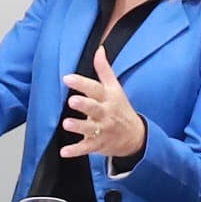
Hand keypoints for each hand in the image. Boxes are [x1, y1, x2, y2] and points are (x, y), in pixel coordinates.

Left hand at [58, 45, 147, 164]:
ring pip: (89, 129)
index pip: (95, 89)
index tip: (68, 78)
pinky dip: (75, 151)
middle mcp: (106, 114)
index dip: (82, 83)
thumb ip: (104, 70)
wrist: (136, 137)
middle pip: (94, 108)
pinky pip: (86, 148)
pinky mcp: (98, 145)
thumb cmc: (121, 109)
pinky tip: (64, 152)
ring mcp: (102, 130)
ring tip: (66, 124)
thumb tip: (99, 49)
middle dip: (84, 105)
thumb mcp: (115, 88)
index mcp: (108, 98)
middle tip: (72, 101)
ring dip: (78, 127)